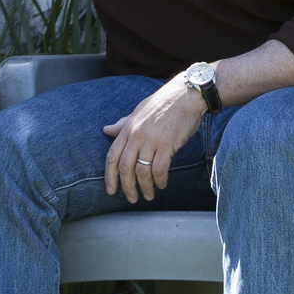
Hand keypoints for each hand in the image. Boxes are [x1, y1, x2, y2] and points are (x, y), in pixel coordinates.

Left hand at [102, 84, 206, 203]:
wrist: (186, 95)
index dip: (110, 177)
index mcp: (127, 128)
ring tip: (149, 195)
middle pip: (125, 168)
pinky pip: (159, 169)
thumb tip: (107, 130)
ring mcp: (151, 140)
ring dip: (145, 187)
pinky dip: (160, 180)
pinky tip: (162, 184)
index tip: (111, 190)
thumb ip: (123, 124)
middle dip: (127, 187)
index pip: (112, 157)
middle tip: (132, 198)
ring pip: (142, 172)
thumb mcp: (139, 111)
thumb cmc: (164, 102)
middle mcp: (136, 136)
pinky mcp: (167, 145)